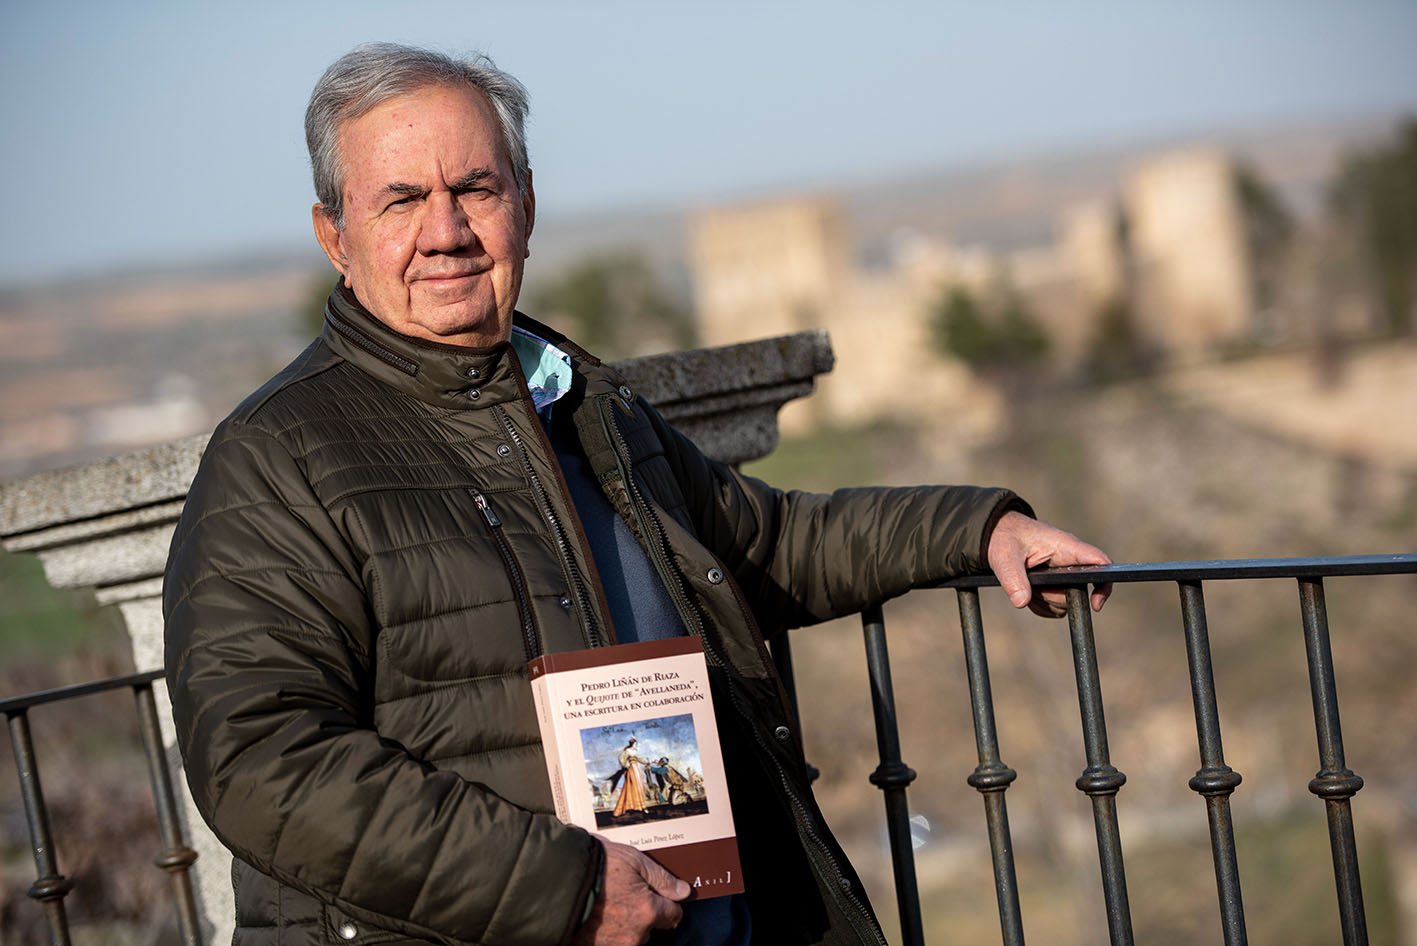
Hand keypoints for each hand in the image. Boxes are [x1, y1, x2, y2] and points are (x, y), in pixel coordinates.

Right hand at [572, 839, 689, 945]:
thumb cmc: (593, 866)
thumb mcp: (634, 861)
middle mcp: (633, 935)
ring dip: (622, 924)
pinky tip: (595, 916)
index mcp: (647, 912)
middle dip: (641, 913)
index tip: (657, 896)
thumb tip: (683, 892)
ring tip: (605, 904)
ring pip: (629, 937)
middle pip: (649, 928)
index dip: (666, 903)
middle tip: (622, 894)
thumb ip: (662, 879)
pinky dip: (604, 931)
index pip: (673, 916)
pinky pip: (608, 942)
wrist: (554, 879)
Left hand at [986, 511, 1111, 616]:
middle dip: (1056, 596)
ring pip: (1066, 601)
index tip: (1095, 605)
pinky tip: (1027, 592)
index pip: (1100, 563)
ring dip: (1046, 601)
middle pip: (1080, 591)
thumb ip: (1013, 578)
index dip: (1105, 585)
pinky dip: (1040, 605)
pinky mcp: (1054, 583)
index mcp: (1066, 547)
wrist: (997, 533)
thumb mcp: (1005, 557)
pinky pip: (1054, 605)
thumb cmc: (1005, 537)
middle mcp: (1069, 561)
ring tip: (1027, 585)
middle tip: (1034, 586)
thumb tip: (1021, 602)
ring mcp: (1063, 573)